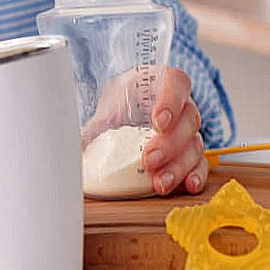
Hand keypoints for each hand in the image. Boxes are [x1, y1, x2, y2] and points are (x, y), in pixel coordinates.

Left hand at [82, 67, 205, 195]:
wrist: (119, 121)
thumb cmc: (115, 109)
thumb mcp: (103, 109)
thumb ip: (92, 124)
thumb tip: (70, 142)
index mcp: (159, 83)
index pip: (176, 83)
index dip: (171, 101)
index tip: (157, 122)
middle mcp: (180, 105)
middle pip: (188, 119)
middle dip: (169, 143)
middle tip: (149, 159)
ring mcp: (188, 130)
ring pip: (194, 145)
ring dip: (178, 166)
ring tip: (159, 182)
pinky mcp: (189, 153)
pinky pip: (199, 164)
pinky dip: (195, 175)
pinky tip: (186, 186)